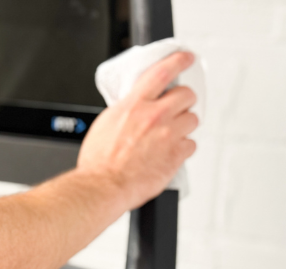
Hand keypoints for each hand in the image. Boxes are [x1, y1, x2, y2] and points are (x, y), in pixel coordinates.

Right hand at [78, 52, 198, 208]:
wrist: (103, 186)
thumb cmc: (99, 161)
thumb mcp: (106, 124)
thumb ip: (127, 111)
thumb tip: (135, 106)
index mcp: (134, 105)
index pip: (162, 72)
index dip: (178, 61)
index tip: (186, 58)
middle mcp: (154, 116)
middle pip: (186, 95)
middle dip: (184, 100)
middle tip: (176, 108)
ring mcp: (168, 135)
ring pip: (192, 119)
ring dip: (184, 125)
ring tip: (169, 135)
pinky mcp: (177, 155)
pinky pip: (191, 144)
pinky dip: (182, 148)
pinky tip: (168, 153)